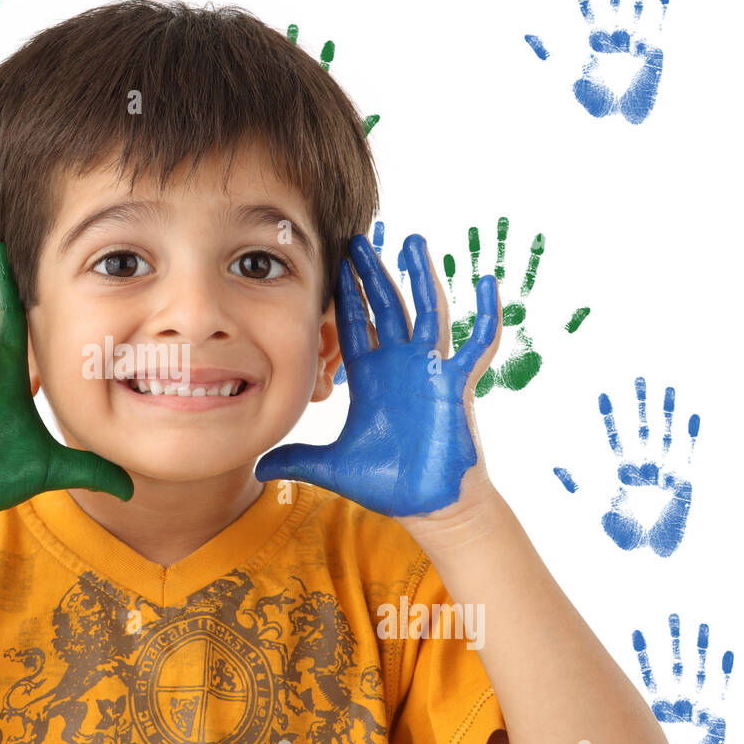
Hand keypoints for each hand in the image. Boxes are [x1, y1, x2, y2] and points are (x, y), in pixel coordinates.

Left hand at [255, 233, 498, 516]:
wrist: (428, 506)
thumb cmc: (388, 484)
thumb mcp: (330, 467)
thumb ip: (296, 460)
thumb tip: (256, 468)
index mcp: (370, 377)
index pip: (354, 325)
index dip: (344, 295)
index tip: (334, 261)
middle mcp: (400, 366)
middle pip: (385, 307)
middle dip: (373, 274)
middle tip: (359, 237)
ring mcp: (430, 371)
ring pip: (427, 311)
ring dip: (421, 277)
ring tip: (412, 240)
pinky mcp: (457, 384)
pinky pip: (476, 343)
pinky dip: (485, 313)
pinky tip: (486, 281)